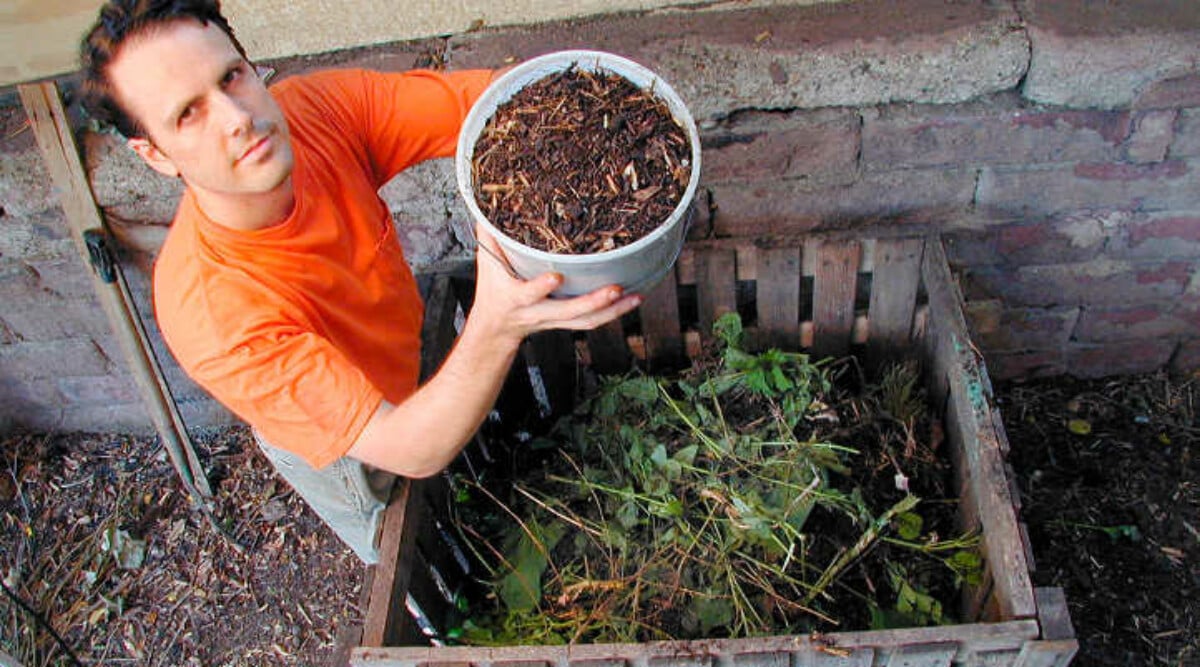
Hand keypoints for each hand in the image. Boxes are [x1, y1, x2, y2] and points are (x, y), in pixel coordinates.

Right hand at [467, 224, 641, 345]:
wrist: (496, 329)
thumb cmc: (493, 290)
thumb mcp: (487, 263)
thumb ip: (490, 235)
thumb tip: (489, 206)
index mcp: (516, 298)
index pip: (528, 294)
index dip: (541, 288)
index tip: (556, 277)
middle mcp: (538, 312)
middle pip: (569, 312)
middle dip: (594, 302)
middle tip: (616, 289)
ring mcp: (554, 320)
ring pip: (586, 321)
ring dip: (613, 311)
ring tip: (636, 297)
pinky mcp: (566, 322)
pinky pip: (592, 320)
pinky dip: (614, 312)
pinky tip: (633, 300)